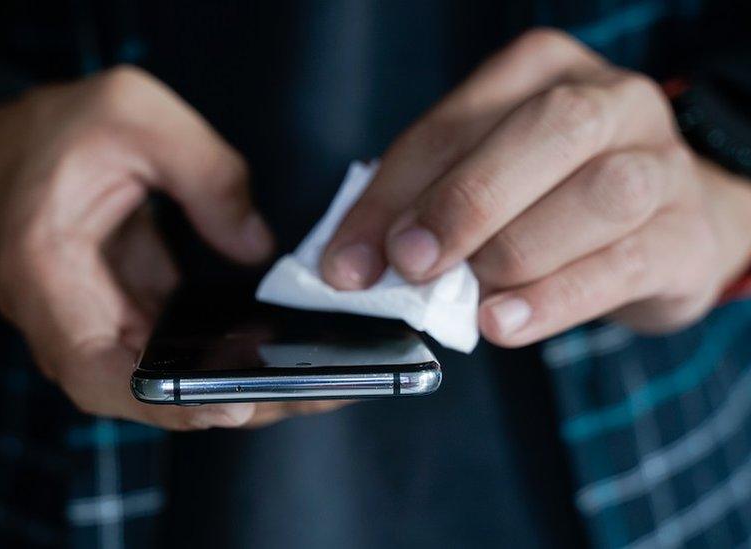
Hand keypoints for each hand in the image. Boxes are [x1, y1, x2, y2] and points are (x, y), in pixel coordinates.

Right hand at [0, 66, 342, 428]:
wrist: (11, 148)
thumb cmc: (60, 127)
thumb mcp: (137, 112)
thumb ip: (206, 174)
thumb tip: (256, 246)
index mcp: (44, 268)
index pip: (94, 368)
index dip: (160, 401)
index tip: (231, 407)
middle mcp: (59, 317)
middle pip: (139, 393)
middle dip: (222, 404)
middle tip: (306, 396)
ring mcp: (88, 325)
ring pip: (158, 383)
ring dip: (228, 389)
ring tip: (310, 383)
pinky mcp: (118, 319)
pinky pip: (168, 356)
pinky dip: (219, 359)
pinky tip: (278, 351)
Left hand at [321, 29, 750, 346]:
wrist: (671, 221)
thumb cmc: (553, 196)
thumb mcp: (486, 179)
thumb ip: (423, 205)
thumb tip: (353, 264)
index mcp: (541, 71)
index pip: (454, 123)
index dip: (392, 196)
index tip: (348, 262)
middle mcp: (610, 101)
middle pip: (545, 132)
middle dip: (464, 202)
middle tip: (411, 263)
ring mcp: (660, 163)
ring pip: (597, 196)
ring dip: (516, 252)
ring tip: (469, 300)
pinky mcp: (685, 235)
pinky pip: (624, 265)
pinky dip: (555, 300)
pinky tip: (505, 322)